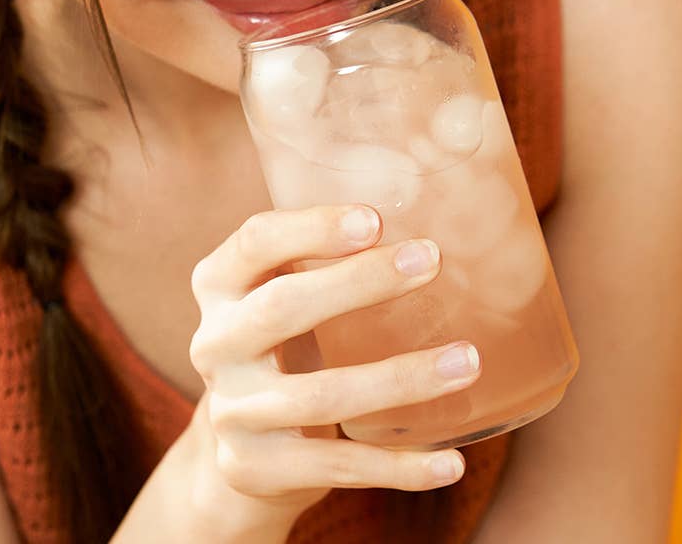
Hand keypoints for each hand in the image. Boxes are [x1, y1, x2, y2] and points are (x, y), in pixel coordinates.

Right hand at [185, 202, 481, 529]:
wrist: (235, 450)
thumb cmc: (281, 343)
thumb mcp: (279, 291)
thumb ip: (320, 257)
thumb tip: (428, 212)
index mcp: (218, 285)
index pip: (255, 241)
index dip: (312, 227)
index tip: (376, 220)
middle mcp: (214, 343)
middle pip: (282, 307)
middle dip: (361, 281)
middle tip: (432, 260)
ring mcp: (232, 411)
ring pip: (323, 395)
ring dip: (403, 378)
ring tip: (467, 360)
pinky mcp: (256, 468)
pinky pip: (338, 466)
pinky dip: (399, 467)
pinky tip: (452, 463)